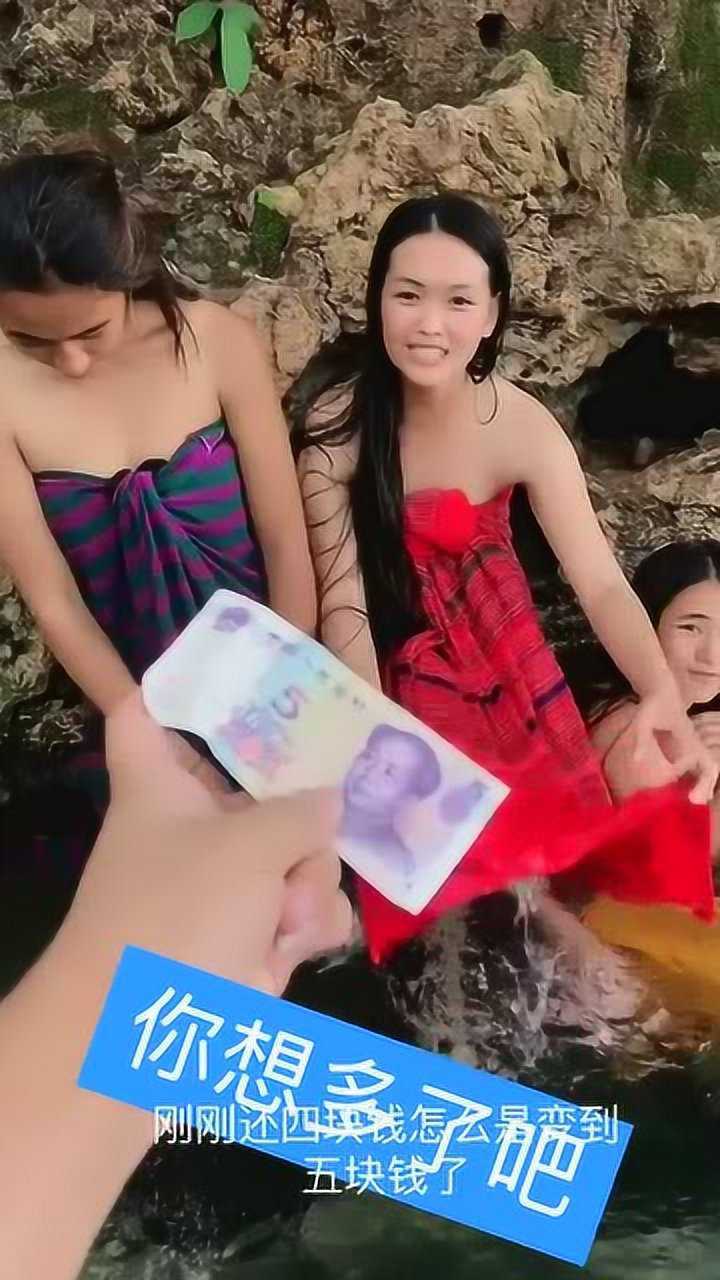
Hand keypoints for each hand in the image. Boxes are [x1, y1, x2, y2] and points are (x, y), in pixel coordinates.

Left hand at [62, 691, 351, 995]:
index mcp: (160, 788)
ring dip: (308, 885)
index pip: (147, 715)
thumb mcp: (248, 848)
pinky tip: (297, 946)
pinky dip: (307, 928)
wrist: (140, 1049)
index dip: (177, 686)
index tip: (231, 671)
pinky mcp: (249, 944)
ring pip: (296, 856)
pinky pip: (302, 913)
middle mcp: (191, 831)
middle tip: (319, 824)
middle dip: (303, 816)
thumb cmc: (176, 920)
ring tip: (286, 920)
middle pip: (263, 792)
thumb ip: (301, 814)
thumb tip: (330, 802)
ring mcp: (223, 890)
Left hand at [627, 681, 717, 803]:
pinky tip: (690, 789)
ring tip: (695, 800)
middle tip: (695, 802)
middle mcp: (694, 741)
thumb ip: (640, 740)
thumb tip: (636, 760)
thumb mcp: (643, 721)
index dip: (705, 781)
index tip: (694, 797)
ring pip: (707, 765)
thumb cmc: (653, 705)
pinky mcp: (689, 744)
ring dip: (704, 782)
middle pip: (710, 767)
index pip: (705, 762)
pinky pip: (699, 762)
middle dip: (707, 785)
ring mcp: (694, 742)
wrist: (661, 689)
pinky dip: (699, 776)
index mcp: (688, 738)